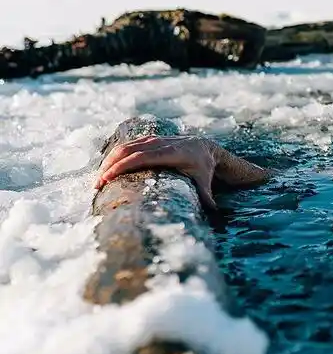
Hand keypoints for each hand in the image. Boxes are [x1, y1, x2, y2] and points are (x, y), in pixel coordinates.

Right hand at [95, 135, 219, 209]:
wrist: (205, 147)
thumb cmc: (203, 168)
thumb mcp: (205, 182)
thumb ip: (207, 197)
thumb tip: (214, 214)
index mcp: (172, 153)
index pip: (141, 157)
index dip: (122, 166)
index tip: (107, 178)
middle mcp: (160, 143)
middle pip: (128, 150)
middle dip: (110, 166)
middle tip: (97, 185)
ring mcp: (153, 139)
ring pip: (125, 146)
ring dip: (109, 161)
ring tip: (99, 180)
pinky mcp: (147, 139)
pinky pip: (127, 145)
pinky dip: (115, 156)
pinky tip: (106, 170)